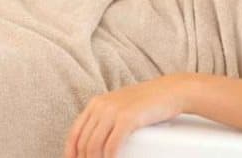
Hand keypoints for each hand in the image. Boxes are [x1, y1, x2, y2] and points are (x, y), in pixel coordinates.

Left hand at [64, 75, 190, 157]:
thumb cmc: (148, 101)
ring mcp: (113, 111)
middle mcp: (101, 106)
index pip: (74, 134)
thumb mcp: (121, 104)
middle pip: (83, 143)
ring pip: (94, 147)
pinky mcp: (127, 119)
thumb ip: (106, 116)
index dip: (71, 153)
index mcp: (96, 103)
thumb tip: (96, 141)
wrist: (170, 91)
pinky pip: (111, 146)